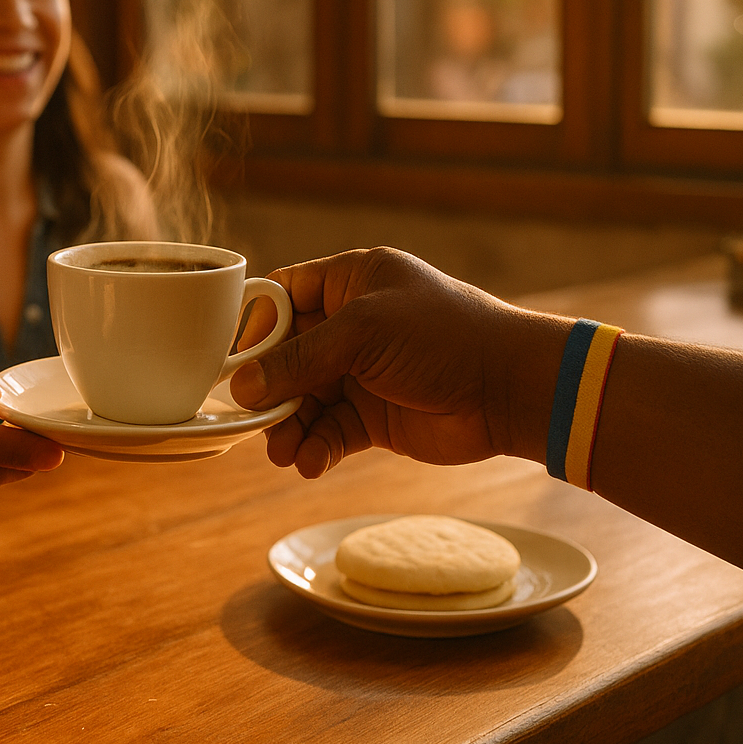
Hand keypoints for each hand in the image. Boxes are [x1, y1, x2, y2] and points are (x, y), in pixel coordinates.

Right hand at [228, 248, 565, 478]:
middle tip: (251, 416)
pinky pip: (330, 431)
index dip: (255, 325)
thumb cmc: (444, 336)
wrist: (510, 388)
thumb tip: (244, 387)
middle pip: (286, 354)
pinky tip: (309, 462)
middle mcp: (352, 324)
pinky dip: (316, 447)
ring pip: (304, 399)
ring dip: (288, 426)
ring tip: (281, 451)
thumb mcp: (362, 333)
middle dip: (267, 388)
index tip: (232, 360)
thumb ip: (300, 359)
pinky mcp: (375, 416)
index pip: (283, 295)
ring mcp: (362, 372)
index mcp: (350, 281)